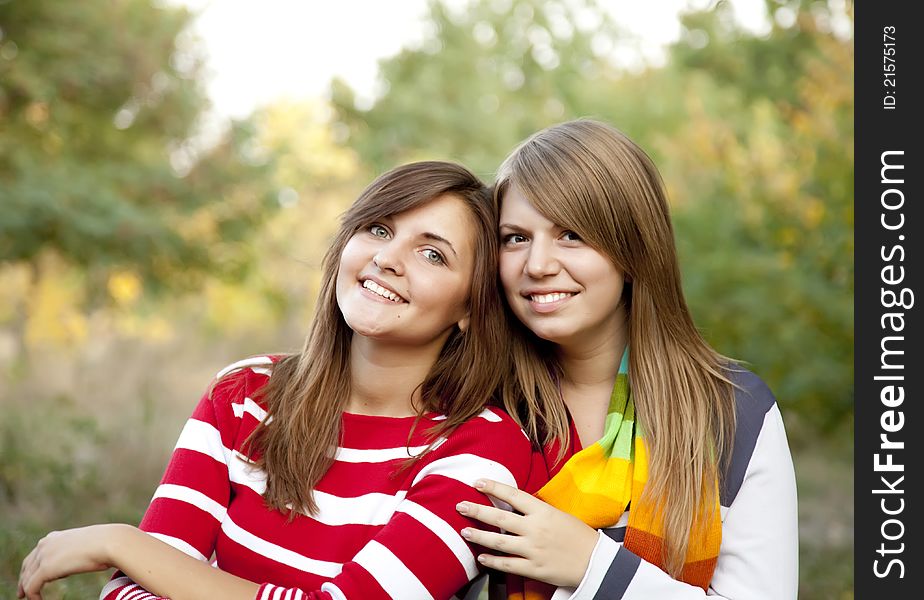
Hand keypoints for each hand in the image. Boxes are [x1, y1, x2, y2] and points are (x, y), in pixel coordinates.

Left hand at [18, 524, 121, 598]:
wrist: (109, 542)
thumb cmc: (105, 543)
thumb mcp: (84, 545)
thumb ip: (73, 551)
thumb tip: (76, 561)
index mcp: (53, 537)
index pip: (35, 555)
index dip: (30, 569)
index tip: (29, 579)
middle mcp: (45, 544)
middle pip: (27, 566)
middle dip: (23, 580)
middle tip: (22, 593)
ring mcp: (44, 555)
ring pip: (27, 578)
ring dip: (28, 591)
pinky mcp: (45, 568)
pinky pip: (32, 587)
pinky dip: (33, 597)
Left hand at [456, 479, 598, 587]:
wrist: (597, 562)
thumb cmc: (579, 536)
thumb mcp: (559, 515)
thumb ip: (536, 511)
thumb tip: (514, 504)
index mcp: (543, 512)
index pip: (513, 495)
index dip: (493, 488)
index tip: (477, 482)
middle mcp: (535, 529)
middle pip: (499, 518)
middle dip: (476, 510)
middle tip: (459, 505)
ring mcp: (533, 549)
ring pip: (498, 541)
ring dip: (478, 535)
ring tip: (464, 530)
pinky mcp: (534, 568)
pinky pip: (507, 565)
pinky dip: (492, 561)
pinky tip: (480, 557)